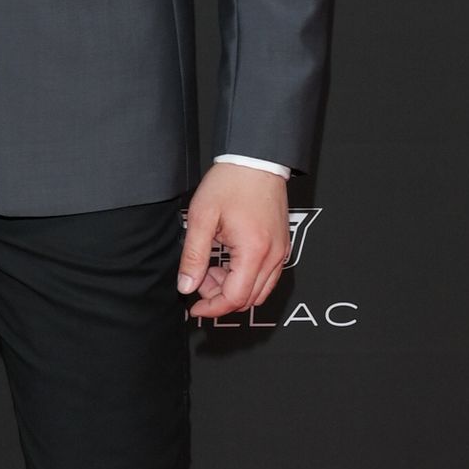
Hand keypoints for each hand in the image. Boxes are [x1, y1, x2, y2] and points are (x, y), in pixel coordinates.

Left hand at [177, 162, 290, 318]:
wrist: (255, 160)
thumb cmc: (230, 183)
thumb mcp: (201, 218)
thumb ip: (193, 256)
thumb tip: (187, 285)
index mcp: (254, 251)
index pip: (235, 298)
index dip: (212, 308)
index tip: (194, 306)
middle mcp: (274, 256)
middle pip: (248, 299)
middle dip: (220, 297)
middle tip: (199, 277)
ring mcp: (281, 252)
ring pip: (259, 291)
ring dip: (233, 289)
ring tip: (211, 267)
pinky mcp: (281, 246)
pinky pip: (266, 277)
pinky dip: (246, 278)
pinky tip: (227, 262)